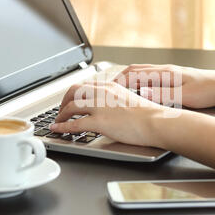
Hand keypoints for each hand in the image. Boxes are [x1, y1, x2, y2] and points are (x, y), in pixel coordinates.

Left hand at [49, 82, 167, 146]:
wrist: (156, 122)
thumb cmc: (149, 115)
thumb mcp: (130, 100)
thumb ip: (116, 101)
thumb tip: (109, 109)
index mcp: (110, 87)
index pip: (85, 85)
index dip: (74, 94)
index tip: (70, 101)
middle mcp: (103, 93)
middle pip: (74, 91)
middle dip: (64, 101)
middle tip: (61, 110)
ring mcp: (100, 106)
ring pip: (71, 105)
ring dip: (61, 114)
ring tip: (58, 121)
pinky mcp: (99, 121)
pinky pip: (74, 123)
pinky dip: (63, 126)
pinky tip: (58, 129)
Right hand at [114, 64, 214, 108]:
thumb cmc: (210, 90)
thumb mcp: (185, 96)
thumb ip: (163, 95)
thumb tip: (142, 92)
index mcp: (165, 73)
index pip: (135, 74)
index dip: (119, 82)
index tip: (107, 89)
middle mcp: (166, 70)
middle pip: (136, 69)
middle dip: (120, 77)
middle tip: (108, 87)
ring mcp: (171, 72)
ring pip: (143, 71)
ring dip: (129, 77)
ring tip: (120, 87)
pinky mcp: (176, 77)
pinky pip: (151, 75)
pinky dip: (140, 80)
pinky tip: (142, 88)